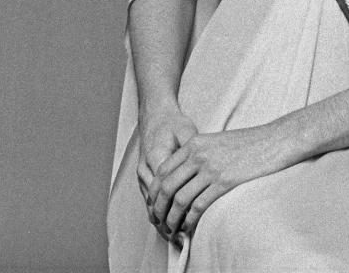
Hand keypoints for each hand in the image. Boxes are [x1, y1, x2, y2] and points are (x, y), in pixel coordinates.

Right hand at [137, 106, 197, 243]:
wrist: (155, 115)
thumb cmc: (173, 123)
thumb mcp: (185, 130)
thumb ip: (193, 148)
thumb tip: (206, 162)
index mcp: (157, 156)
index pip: (166, 189)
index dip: (177, 206)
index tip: (189, 217)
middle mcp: (146, 168)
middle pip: (154, 201)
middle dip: (167, 219)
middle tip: (181, 233)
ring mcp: (141, 173)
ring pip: (149, 203)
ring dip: (160, 218)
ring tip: (175, 232)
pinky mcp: (142, 176)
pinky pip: (148, 199)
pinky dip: (157, 210)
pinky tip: (167, 220)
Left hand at [147, 124, 284, 238]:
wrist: (274, 140)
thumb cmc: (248, 143)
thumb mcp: (216, 141)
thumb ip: (198, 154)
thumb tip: (183, 177)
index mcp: (194, 143)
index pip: (163, 170)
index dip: (154, 191)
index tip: (154, 205)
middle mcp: (199, 155)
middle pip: (166, 187)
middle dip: (158, 209)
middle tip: (158, 222)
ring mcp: (211, 168)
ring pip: (179, 199)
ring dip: (172, 219)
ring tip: (171, 229)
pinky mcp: (224, 182)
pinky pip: (198, 206)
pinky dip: (189, 220)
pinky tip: (189, 226)